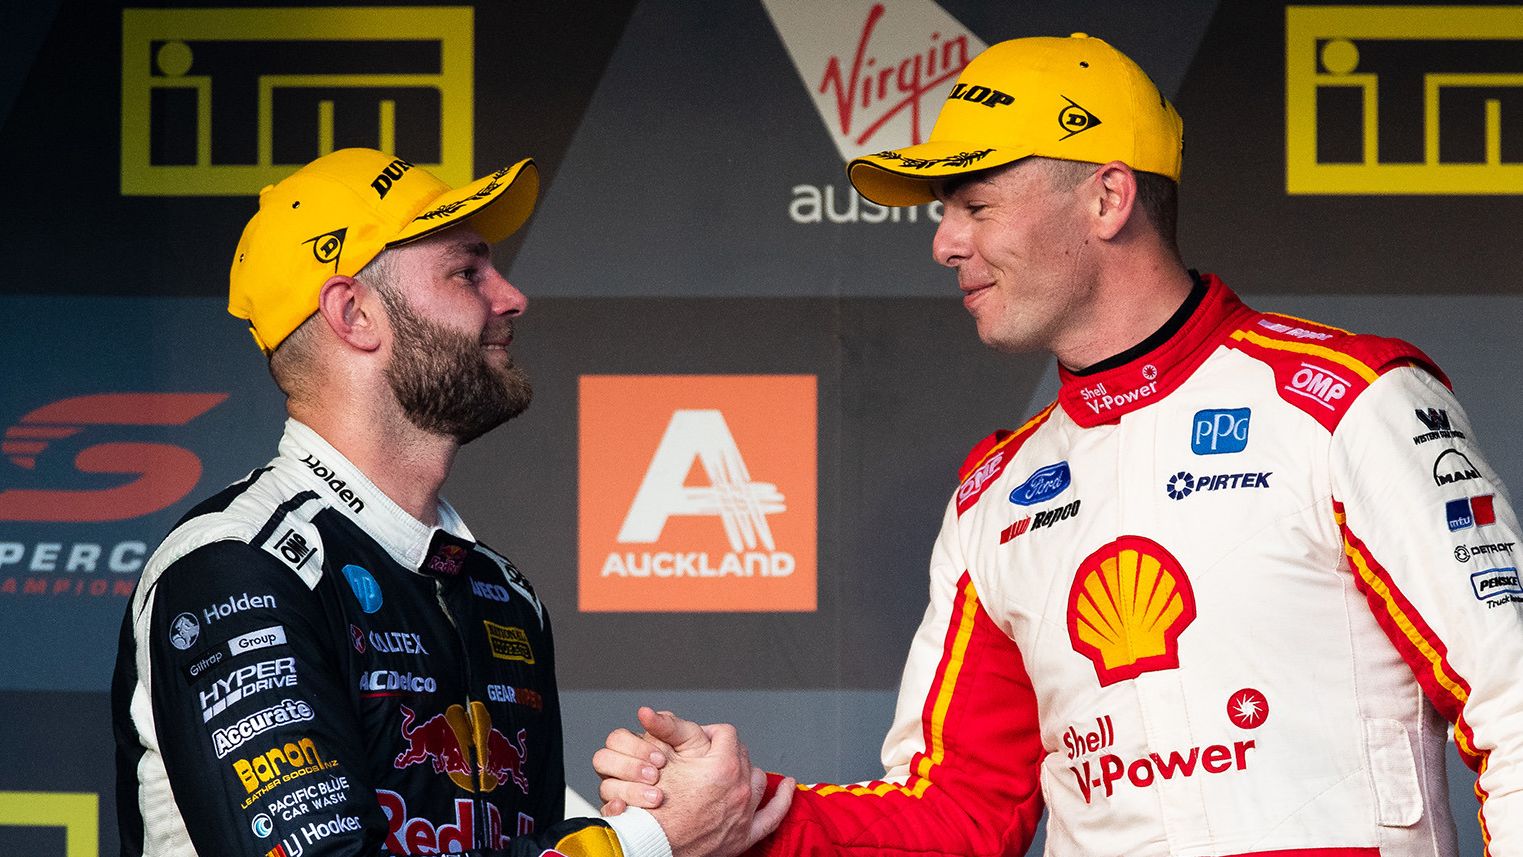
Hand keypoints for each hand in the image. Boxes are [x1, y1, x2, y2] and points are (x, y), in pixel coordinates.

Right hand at [595, 707, 794, 856]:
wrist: (651, 844)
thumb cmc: (652, 809)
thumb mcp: (657, 758)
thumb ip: (664, 729)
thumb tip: (653, 712)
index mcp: (722, 767)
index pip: (726, 733)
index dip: (709, 731)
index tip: (697, 739)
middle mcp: (739, 789)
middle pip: (741, 753)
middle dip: (723, 750)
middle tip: (704, 756)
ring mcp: (744, 813)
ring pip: (756, 778)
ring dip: (744, 770)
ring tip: (731, 769)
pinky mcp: (743, 835)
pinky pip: (774, 815)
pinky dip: (783, 799)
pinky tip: (787, 787)